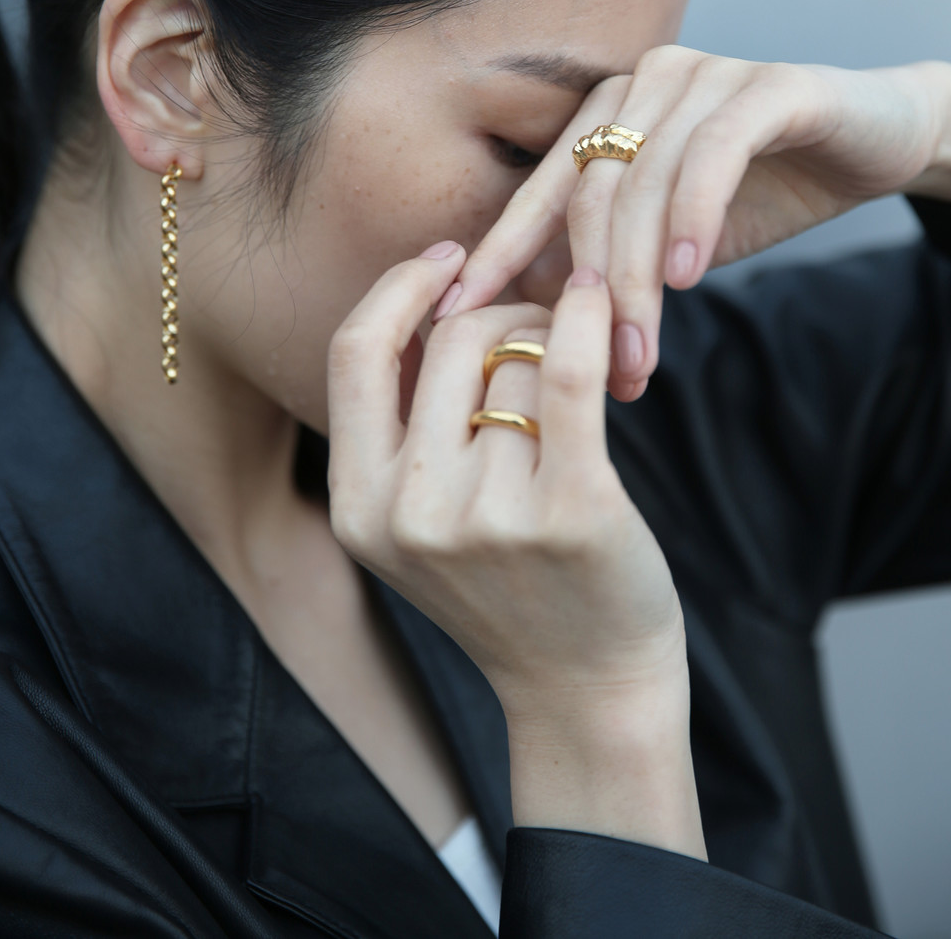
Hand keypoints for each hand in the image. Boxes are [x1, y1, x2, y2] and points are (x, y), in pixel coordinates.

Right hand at [327, 241, 704, 854]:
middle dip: (506, 313)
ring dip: (558, 345)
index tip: (447, 258)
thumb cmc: (509, 589)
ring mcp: (487, 518)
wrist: (586, 691)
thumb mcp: (417, 526)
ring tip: (583, 370)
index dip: (398, 289)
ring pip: (520, 360)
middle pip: (453, 340)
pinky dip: (584, 319)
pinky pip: (569, 375)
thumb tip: (430, 294)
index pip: (354, 354)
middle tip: (547, 328)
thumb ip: (405, 431)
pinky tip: (596, 297)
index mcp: (356, 511)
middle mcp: (409, 514)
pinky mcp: (570, 512)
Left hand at [442, 51, 950, 398]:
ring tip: (643, 353)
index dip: (498, 254)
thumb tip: (536, 341)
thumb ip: (612, 265)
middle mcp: (642, 84)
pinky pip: (713, 152)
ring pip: (645, 183)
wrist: (876, 140)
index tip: (455, 318)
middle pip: (590, 196)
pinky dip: (694, 216)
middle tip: (597, 375)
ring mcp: (702, 75)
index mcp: (606, 114)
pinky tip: (689, 276)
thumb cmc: (763, 192)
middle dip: (589, 295)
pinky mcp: (767, 85)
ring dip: (641, 277)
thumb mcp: (674, 239)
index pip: (540, 192)